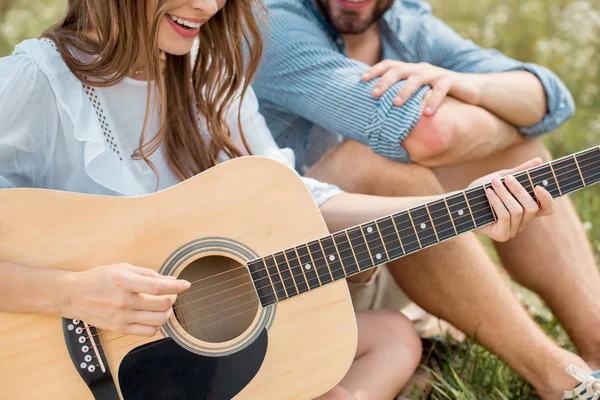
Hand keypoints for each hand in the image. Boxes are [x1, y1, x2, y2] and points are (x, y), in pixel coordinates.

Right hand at [61, 263, 190, 335]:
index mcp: (125, 282)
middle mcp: (124, 301)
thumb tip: (169, 279)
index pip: (158, 286)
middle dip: (172, 298)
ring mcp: (121, 317)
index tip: (186, 284)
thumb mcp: (122, 268)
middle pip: (161, 305)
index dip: (176, 286)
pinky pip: (147, 332)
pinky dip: (157, 325)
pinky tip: (155, 317)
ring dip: (167, 313)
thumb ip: (147, 273)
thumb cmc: (98, 278)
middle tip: (171, 293)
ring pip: (157, 320)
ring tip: (164, 306)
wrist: (73, 295)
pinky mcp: (119, 328)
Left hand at [362, 60, 461, 115]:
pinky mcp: (450, 80)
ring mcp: (435, 73)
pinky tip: (427, 114)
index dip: (375, 70)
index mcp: (411, 70)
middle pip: (400, 70)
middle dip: (385, 82)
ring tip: (396, 104)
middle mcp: (421, 69)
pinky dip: (433, 100)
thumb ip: (402, 98)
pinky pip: (440, 89)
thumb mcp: (418, 94)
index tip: (361, 80)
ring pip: (418, 78)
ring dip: (405, 91)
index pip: (389, 65)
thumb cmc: (437, 95)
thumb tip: (379, 116)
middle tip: (374, 95)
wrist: (469, 89)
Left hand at [469, 158, 553, 241]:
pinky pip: (504, 217)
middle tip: (506, 179)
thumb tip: (539, 161)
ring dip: (505, 195)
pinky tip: (488, 193)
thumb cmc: (482, 191)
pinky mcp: (501, 235)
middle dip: (519, 191)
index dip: (546, 199)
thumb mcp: (501, 178)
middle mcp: (522, 223)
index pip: (546, 209)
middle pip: (531, 208)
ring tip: (493, 184)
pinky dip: (497, 202)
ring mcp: (512, 231)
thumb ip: (519, 172)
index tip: (538, 186)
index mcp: (526, 210)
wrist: (461, 203)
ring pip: (517, 211)